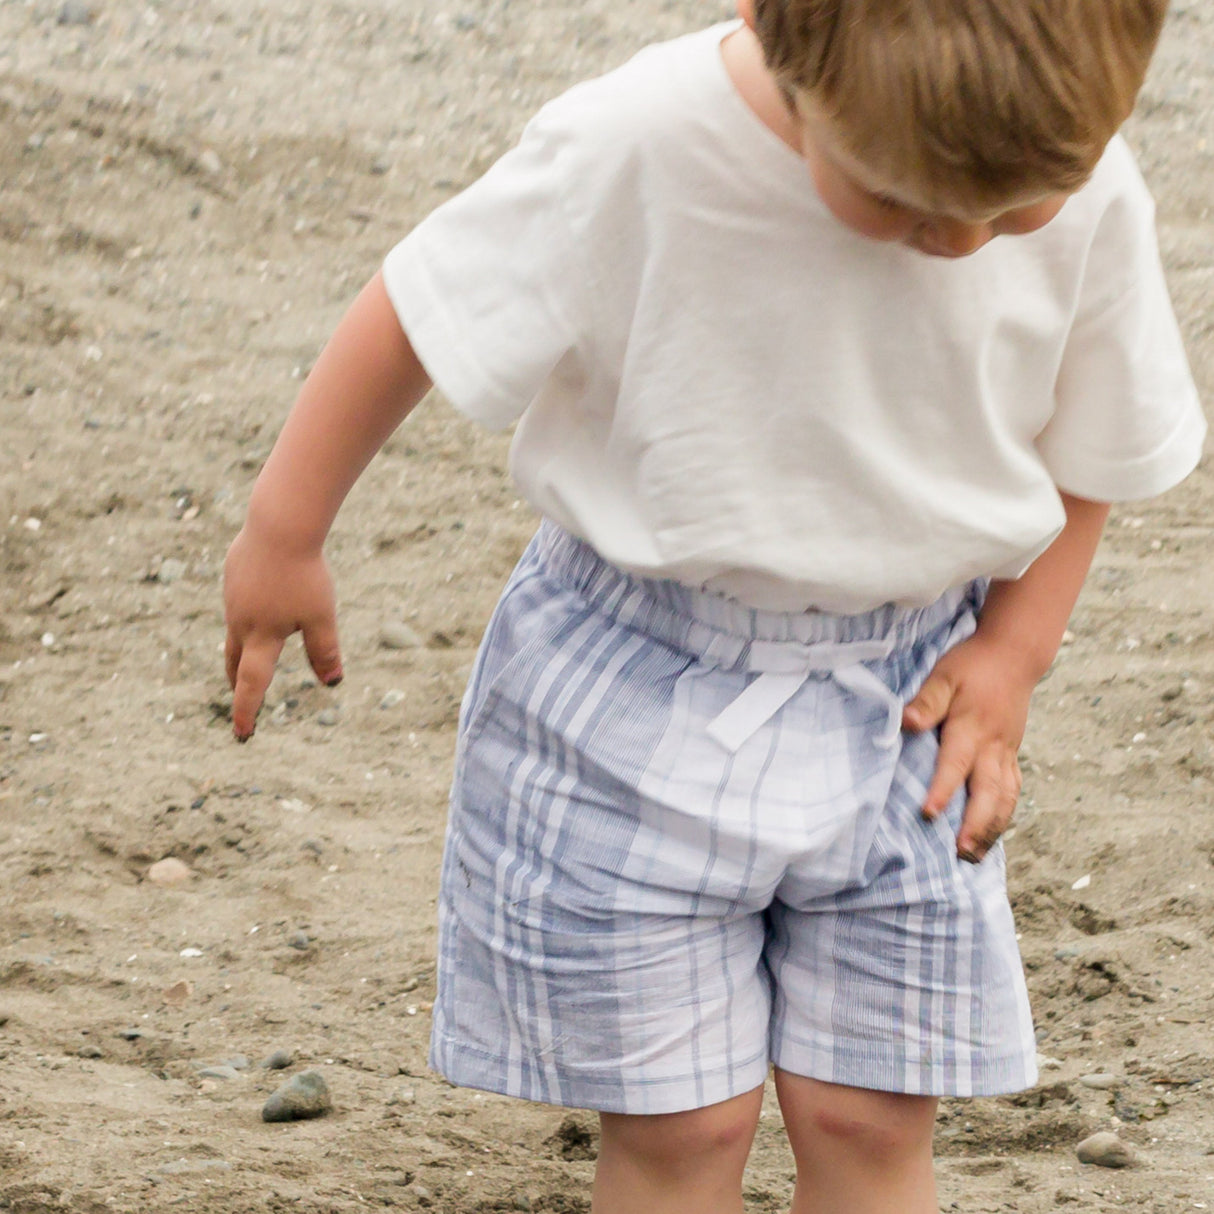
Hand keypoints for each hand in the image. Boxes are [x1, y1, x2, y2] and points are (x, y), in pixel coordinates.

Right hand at [223, 526, 342, 740]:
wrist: (278, 526)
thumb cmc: (303, 574)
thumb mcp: (321, 617)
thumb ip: (325, 651)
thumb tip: (334, 683)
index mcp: (261, 636)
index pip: (252, 683)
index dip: (247, 710)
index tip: (242, 734)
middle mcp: (241, 619)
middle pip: (235, 660)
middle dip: (238, 682)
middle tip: (240, 697)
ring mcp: (233, 595)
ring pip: (235, 628)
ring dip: (241, 647)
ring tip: (247, 658)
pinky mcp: (235, 572)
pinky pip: (239, 599)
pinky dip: (245, 612)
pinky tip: (257, 600)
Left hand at [900, 634, 1032, 863]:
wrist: (1014, 655)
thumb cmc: (972, 665)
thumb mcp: (943, 675)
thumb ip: (926, 701)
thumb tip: (906, 722)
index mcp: (971, 727)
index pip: (955, 764)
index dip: (942, 790)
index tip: (928, 813)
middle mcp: (992, 746)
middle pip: (988, 792)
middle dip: (976, 824)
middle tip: (961, 852)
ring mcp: (1006, 752)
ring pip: (1005, 797)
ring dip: (992, 828)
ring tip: (975, 855)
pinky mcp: (1011, 754)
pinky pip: (1012, 790)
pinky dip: (1004, 815)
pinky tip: (991, 834)